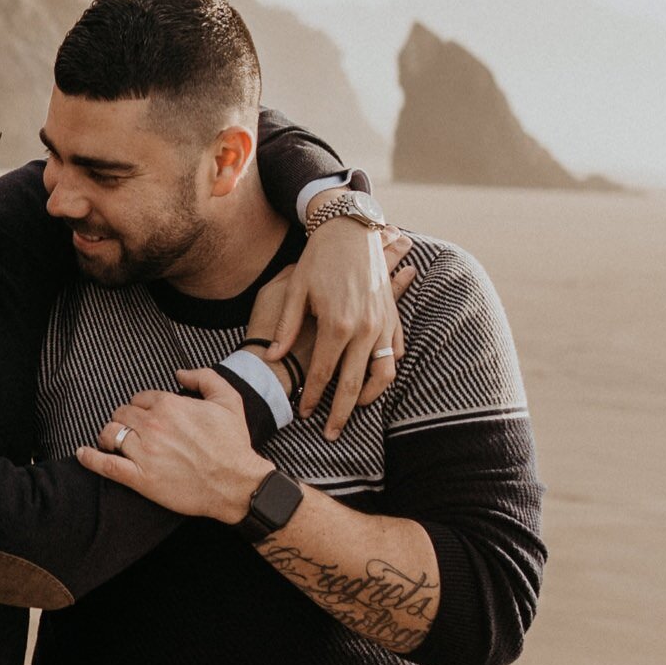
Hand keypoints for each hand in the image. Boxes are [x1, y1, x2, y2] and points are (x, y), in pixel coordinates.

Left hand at [75, 369, 267, 523]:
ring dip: (108, 435)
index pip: (139, 398)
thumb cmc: (233, 443)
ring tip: (111, 441)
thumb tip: (179, 373)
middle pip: (122, 414)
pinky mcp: (141, 479)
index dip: (141, 406)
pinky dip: (90, 458)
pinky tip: (83, 453)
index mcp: (170, 405)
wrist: (236, 484)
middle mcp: (153, 425)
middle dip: (124, 420)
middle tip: (130, 430)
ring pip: (111, 434)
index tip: (145, 415)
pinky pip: (106, 465)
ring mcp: (145, 453)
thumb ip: (203, 377)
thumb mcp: (228, 399)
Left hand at [256, 216, 415, 440]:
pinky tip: (373, 382)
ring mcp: (382, 324)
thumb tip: (271, 358)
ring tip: (353, 409)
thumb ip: (287, 327)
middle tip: (331, 434)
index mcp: (336, 324)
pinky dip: (386, 371)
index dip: (312, 398)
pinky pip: (395, 354)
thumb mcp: (294, 289)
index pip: (323, 374)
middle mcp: (363, 329)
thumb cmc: (317, 258)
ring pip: (381, 375)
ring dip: (368, 397)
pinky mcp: (391, 317)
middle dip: (341, 413)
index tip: (303, 414)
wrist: (350, 230)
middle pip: (352, 384)